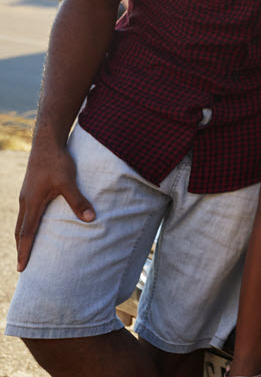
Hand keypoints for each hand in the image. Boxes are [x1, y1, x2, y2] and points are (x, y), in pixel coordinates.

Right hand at [15, 143, 94, 270]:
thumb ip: (78, 200)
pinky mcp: (31, 188)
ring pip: (22, 220)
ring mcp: (26, 194)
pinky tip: (35, 223)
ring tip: (27, 248)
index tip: (22, 267)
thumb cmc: (57, 162)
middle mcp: (26, 201)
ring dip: (24, 235)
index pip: (26, 233)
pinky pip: (27, 211)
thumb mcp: (68, 182)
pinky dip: (28, 223)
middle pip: (20, 230)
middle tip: (22, 264)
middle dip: (21, 247)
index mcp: (32, 203)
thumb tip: (90, 219)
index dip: (25, 251)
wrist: (47, 143)